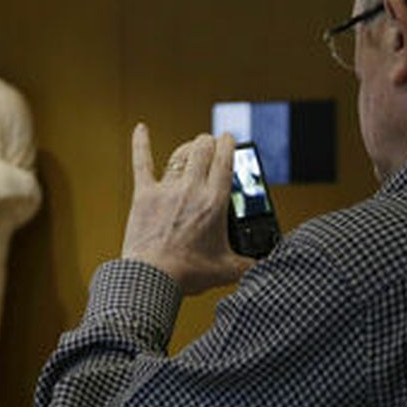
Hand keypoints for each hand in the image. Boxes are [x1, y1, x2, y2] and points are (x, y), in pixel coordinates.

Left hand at [121, 124, 253, 294]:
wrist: (152, 278)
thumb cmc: (188, 275)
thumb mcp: (227, 270)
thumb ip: (250, 264)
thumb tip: (266, 265)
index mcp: (214, 203)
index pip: (225, 160)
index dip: (228, 144)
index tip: (230, 139)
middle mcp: (192, 190)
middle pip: (203, 150)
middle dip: (209, 142)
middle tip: (212, 145)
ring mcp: (166, 190)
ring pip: (180, 155)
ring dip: (189, 147)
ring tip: (193, 147)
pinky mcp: (144, 195)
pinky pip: (142, 162)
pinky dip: (141, 143)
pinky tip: (141, 128)